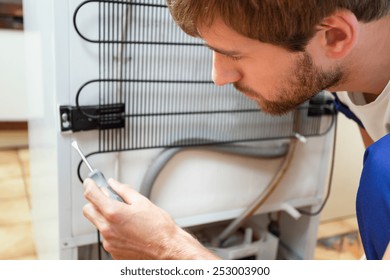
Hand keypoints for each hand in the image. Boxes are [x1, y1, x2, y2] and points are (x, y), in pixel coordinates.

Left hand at [82, 178, 218, 259]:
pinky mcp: (113, 251)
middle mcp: (107, 229)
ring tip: (126, 218)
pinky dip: (113, 231)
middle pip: (88, 210)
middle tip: (108, 198)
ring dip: (106, 218)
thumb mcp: (142, 202)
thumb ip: (124, 191)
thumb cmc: (159, 228)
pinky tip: (129, 230)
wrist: (168, 249)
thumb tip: (114, 184)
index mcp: (114, 213)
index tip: (91, 182)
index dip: (90, 185)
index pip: (91, 194)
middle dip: (95, 202)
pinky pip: (107, 237)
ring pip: (98, 224)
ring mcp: (109, 242)